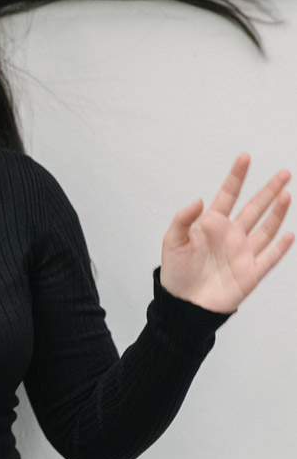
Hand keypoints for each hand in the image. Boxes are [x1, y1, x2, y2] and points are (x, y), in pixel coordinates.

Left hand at [160, 154, 293, 312]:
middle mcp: (231, 235)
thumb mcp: (172, 240)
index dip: (236, 177)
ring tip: (287, 193)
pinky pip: (269, 257)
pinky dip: (280, 247)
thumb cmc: (176, 270)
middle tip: (283, 173)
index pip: (228, 195)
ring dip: (277, 212)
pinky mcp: (251, 273)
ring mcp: (243, 252)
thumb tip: (199, 200)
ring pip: (266, 228)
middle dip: (268, 190)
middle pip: (254, 208)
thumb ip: (183, 218)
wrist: (184, 302)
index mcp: (211, 224)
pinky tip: (289, 233)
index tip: (245, 157)